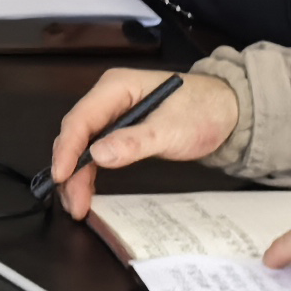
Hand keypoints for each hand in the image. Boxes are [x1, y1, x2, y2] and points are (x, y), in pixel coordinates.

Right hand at [45, 66, 241, 221]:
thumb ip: (135, 142)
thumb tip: (97, 156)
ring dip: (77, 175)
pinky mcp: (119, 130)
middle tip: (72, 202)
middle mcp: (108, 98)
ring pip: (82, 146)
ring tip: (76, 204)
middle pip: (76, 134)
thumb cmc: (203, 110)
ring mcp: (112, 114)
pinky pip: (95, 151)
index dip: (68, 149)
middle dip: (70, 169)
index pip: (80, 118)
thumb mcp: (172, 129)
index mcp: (115, 87)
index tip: (62, 177)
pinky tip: (86, 190)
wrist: (228, 110)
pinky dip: (89, 172)